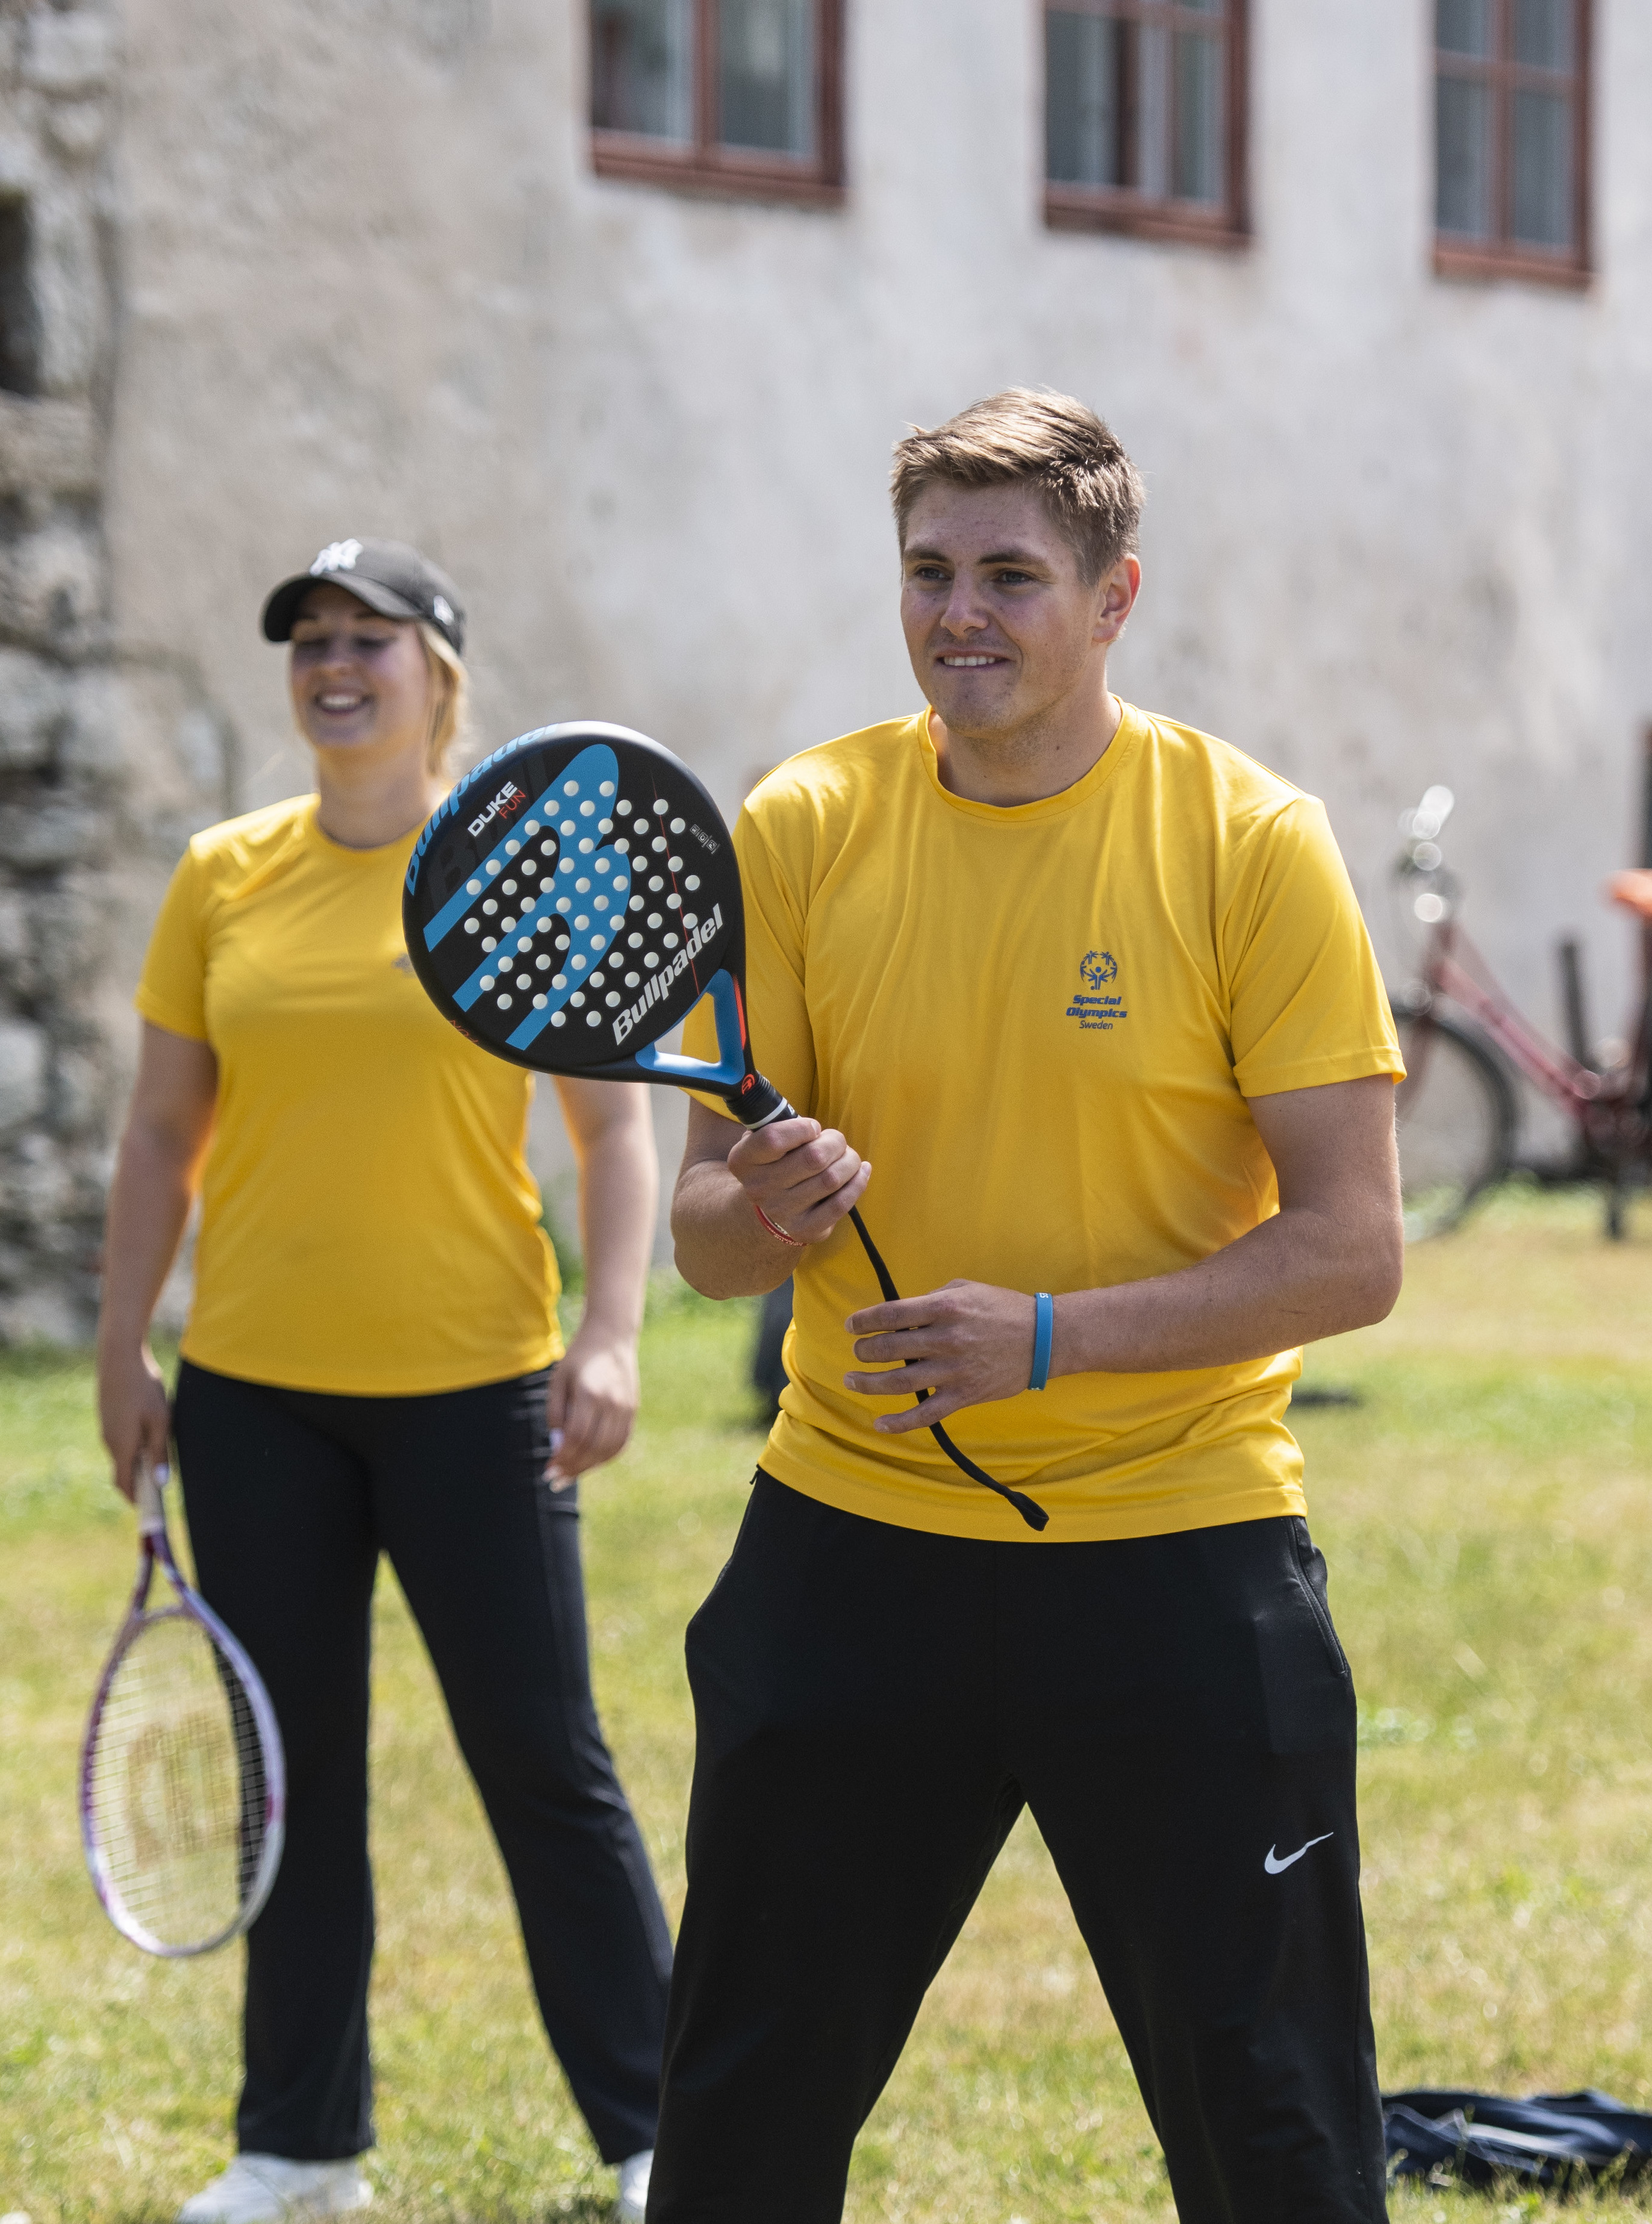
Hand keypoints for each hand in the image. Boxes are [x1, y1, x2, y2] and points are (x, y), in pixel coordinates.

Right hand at [98, 1339, 172, 1503]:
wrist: (119, 1357)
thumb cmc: (144, 1388)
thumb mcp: (160, 1421)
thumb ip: (160, 1452)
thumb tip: (160, 1482)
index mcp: (122, 1446)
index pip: (125, 1484)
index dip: (136, 1499)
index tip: (150, 1510)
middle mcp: (109, 1441)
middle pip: (123, 1471)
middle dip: (139, 1483)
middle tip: (159, 1488)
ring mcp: (106, 1428)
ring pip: (123, 1454)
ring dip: (138, 1461)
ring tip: (159, 1459)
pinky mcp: (108, 1416)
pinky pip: (120, 1439)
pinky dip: (133, 1445)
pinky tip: (150, 1433)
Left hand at [545, 1326, 640, 1486]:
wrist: (611, 1339)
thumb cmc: (578, 1359)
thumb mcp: (558, 1380)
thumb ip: (556, 1412)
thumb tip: (558, 1445)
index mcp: (589, 1393)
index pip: (576, 1437)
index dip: (562, 1457)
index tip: (549, 1469)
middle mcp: (611, 1402)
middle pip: (593, 1447)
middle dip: (573, 1467)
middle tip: (556, 1480)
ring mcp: (625, 1407)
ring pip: (609, 1449)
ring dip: (589, 1466)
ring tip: (571, 1474)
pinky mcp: (632, 1410)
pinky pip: (621, 1442)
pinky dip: (605, 1457)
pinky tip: (590, 1462)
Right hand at [726, 1116, 870, 1245]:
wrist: (769, 1209)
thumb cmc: (776, 1163)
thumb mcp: (763, 1141)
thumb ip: (781, 1126)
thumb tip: (814, 1128)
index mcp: (743, 1160)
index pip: (774, 1139)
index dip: (802, 1128)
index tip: (813, 1128)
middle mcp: (759, 1188)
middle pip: (813, 1157)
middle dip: (835, 1142)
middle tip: (836, 1142)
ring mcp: (782, 1211)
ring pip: (831, 1179)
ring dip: (850, 1161)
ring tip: (849, 1157)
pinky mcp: (805, 1229)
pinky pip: (840, 1204)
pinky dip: (858, 1183)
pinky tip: (861, 1171)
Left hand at [843, 1280, 1038, 1432]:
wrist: (1044, 1337)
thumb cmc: (1004, 1308)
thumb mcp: (967, 1288)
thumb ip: (933, 1299)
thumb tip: (903, 1314)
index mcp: (945, 1307)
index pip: (892, 1314)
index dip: (864, 1321)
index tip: (851, 1326)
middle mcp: (947, 1339)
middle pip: (890, 1348)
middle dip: (865, 1352)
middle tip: (857, 1353)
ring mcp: (955, 1369)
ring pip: (900, 1383)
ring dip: (870, 1384)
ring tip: (852, 1381)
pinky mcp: (965, 1394)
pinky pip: (927, 1414)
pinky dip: (901, 1423)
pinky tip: (881, 1424)